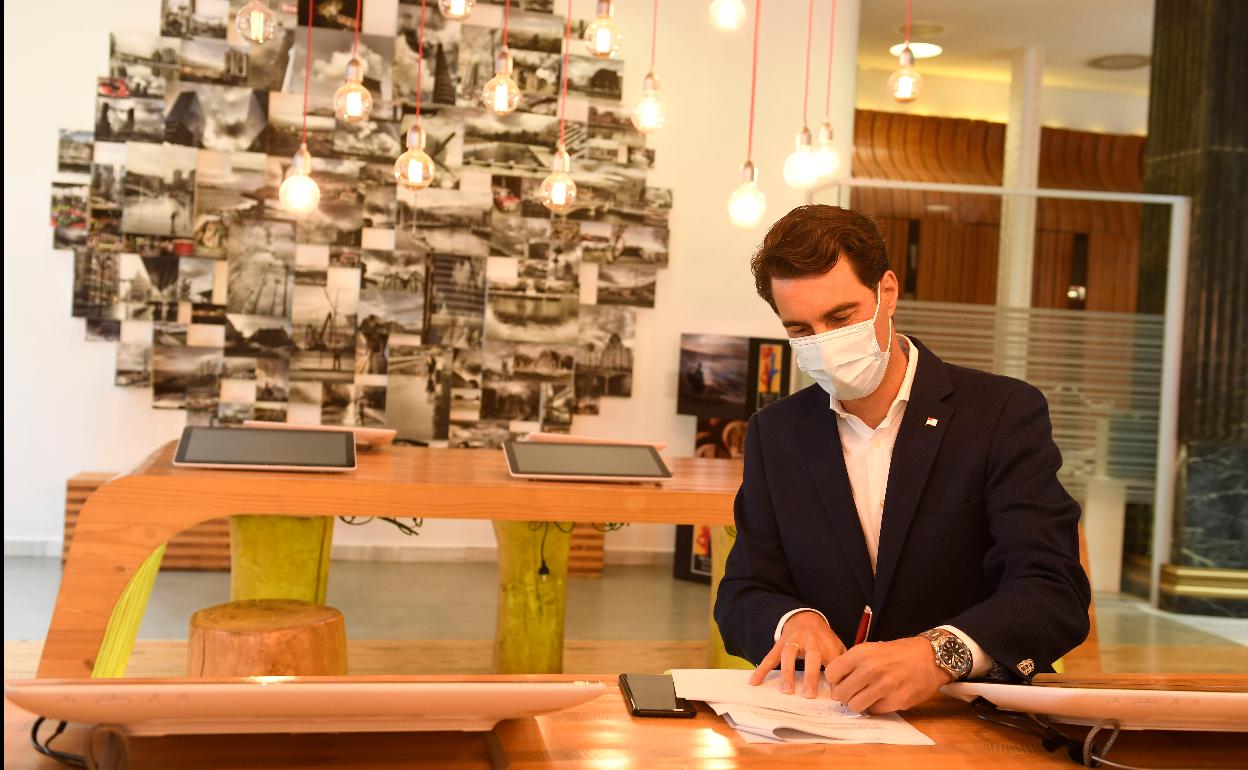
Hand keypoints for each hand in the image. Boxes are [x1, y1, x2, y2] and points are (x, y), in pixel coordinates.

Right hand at [749, 611, 845, 697]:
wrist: (805, 618)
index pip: (832, 663)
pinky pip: (770, 656)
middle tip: (809, 695)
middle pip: (811, 657)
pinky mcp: (780, 643)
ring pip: (789, 655)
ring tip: (786, 691)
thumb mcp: (837, 647)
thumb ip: (842, 664)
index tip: (834, 697)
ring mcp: (794, 641)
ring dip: (787, 673)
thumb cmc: (823, 639)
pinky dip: (762, 669)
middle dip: (810, 676)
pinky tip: (754, 681)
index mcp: (827, 644)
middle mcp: (811, 641)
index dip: (834, 679)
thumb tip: (849, 686)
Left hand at [823, 636, 950, 713]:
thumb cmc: (899, 653)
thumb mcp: (872, 648)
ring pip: (855, 705)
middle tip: (852, 691)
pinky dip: (875, 707)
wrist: (931, 657)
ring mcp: (884, 686)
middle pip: (840, 693)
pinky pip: (874, 711)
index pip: (831, 674)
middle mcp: (871, 669)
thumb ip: (852, 663)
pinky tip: (882, 697)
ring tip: (866, 695)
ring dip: (858, 703)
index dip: (834, 679)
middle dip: (843, 694)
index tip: (841, 681)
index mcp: (862, 653)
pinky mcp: (897, 701)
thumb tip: (834, 683)